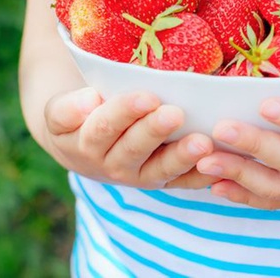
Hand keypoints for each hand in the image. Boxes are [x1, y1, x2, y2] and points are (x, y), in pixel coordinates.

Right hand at [43, 88, 219, 189]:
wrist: (79, 144)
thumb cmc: (76, 116)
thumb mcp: (59, 111)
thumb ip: (68, 108)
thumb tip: (89, 101)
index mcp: (86, 143)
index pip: (104, 127)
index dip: (124, 112)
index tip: (146, 97)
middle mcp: (113, 165)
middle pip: (134, 149)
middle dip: (156, 131)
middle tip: (176, 114)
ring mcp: (140, 176)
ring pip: (161, 170)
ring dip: (183, 157)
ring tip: (203, 143)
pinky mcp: (163, 181)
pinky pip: (183, 182)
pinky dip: (202, 176)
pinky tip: (220, 164)